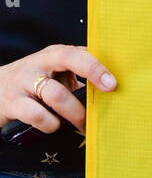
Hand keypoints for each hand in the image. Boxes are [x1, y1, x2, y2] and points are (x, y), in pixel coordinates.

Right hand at [0, 45, 116, 135]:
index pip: (78, 51)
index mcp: (54, 54)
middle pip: (68, 60)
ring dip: (74, 112)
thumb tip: (110, 87)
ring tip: (82, 123)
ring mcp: (24, 82)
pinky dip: (50, 123)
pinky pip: (36, 115)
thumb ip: (77, 73)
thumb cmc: (34, 81)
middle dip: (90, 80)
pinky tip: (54, 126)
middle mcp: (39, 63)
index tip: (113, 84)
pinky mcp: (13, 103)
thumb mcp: (53, 71)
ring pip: (55, 94)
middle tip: (102, 105)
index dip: (96, 66)